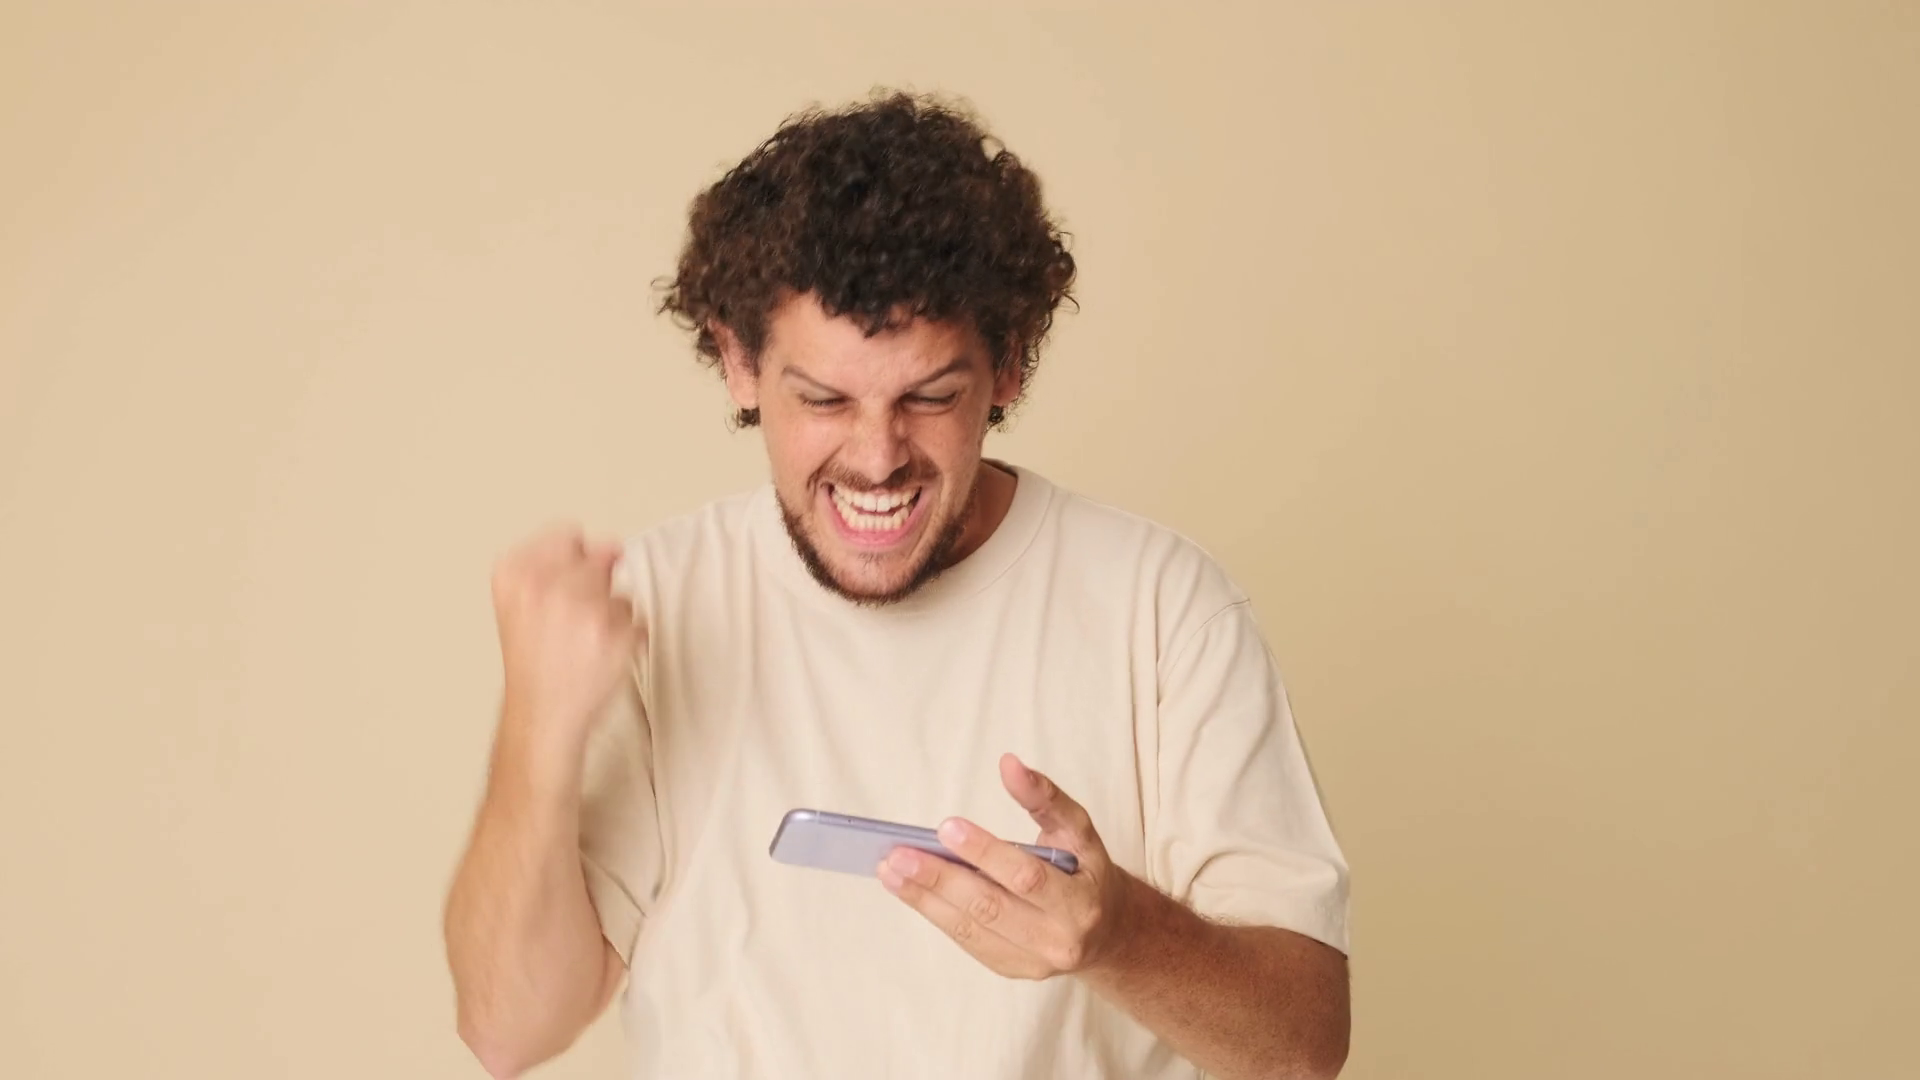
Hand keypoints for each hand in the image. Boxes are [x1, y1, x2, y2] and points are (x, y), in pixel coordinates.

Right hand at [490, 523, 638, 738]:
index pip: (569, 536)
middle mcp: (546, 584)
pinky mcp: (615, 632)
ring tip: (584, 640)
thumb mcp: (518, 599)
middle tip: (576, 620)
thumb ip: (554, 562)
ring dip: (611, 613)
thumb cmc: (532, 659)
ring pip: (621, 590)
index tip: (567, 585)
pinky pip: (636, 620)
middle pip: (599, 557)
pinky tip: (598, 655)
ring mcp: (583, 607)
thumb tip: (611, 547)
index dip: (575, 560)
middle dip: (595, 586)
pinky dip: (626, 638)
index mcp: (515, 573)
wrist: (541, 712)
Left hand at [878, 753, 1136, 979]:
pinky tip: (908, 891)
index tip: (946, 828)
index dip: (985, 852)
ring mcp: (1032, 961)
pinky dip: (934, 913)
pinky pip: (966, 941)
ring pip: (970, 929)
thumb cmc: (1086, 870)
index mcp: (1080, 902)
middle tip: (899, 855)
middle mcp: (1058, 939)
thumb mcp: (1078, 830)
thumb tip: (1009, 764)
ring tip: (891, 870)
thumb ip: (1045, 797)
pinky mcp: (1011, 969)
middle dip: (940, 879)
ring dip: (924, 899)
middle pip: (989, 907)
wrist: (1108, 932)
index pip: (1025, 876)